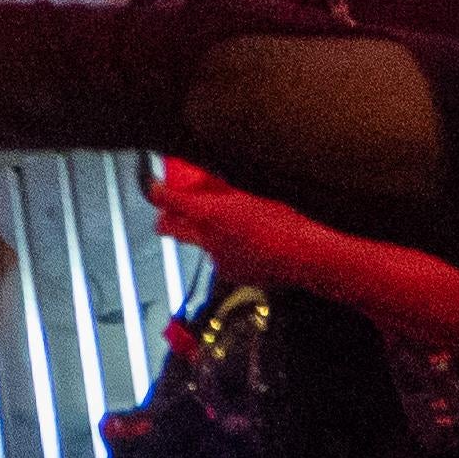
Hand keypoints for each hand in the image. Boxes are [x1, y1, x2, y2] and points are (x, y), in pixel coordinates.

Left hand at [155, 162, 316, 268]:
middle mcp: (206, 239)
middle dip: (167, 219)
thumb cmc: (284, 222)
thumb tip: (207, 182)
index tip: (154, 188)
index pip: (169, 201)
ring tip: (230, 227)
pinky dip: (226, 251)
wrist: (304, 257)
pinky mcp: (230, 275)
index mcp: (210, 214)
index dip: (158, 193)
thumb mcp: (251, 195)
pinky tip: (247, 246)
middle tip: (173, 210)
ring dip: (205, 235)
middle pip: (169, 229)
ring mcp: (217, 260)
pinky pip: (220, 259)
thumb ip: (222, 190)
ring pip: (199, 244)